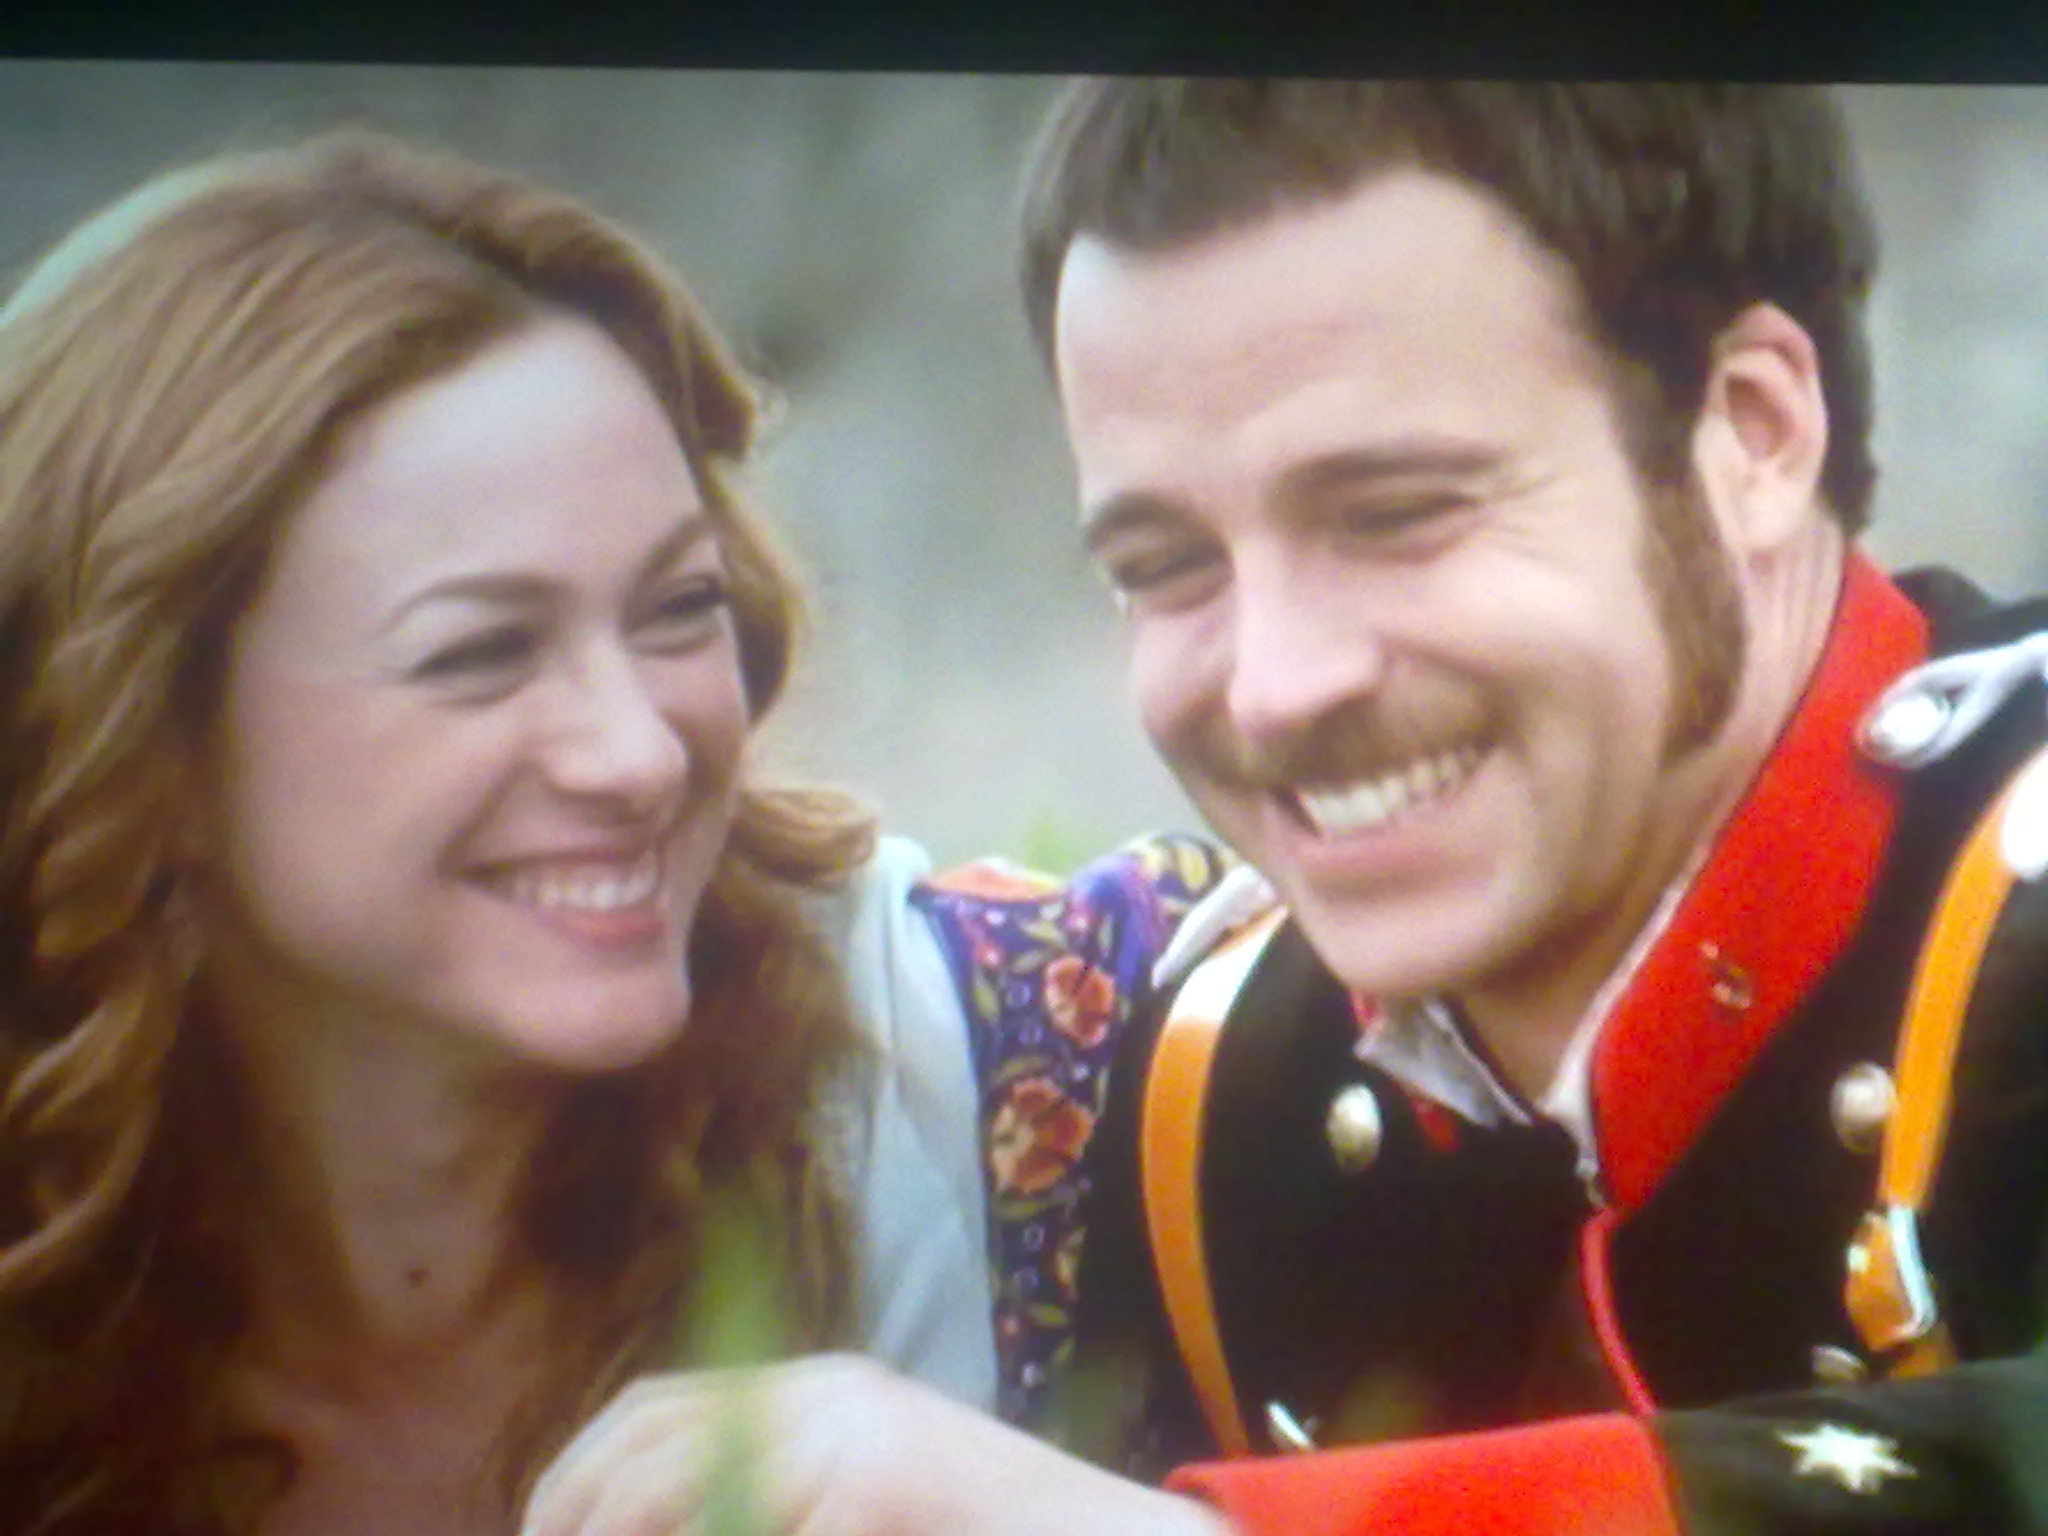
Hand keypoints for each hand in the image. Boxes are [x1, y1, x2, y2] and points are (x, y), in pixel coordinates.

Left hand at [521, 1352, 1234, 1535]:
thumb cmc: (973, 1534)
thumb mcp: (849, 1501)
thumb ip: (767, 1498)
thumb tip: (649, 1515)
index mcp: (813, 1391)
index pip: (654, 1404)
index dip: (576, 1470)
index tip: (536, 1529)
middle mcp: (823, 1394)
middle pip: (648, 1437)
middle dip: (577, 1508)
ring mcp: (851, 1436)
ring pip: (687, 1487)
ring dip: (628, 1525)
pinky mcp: (872, 1483)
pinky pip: (753, 1519)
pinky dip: (719, 1526)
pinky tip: (711, 1535)